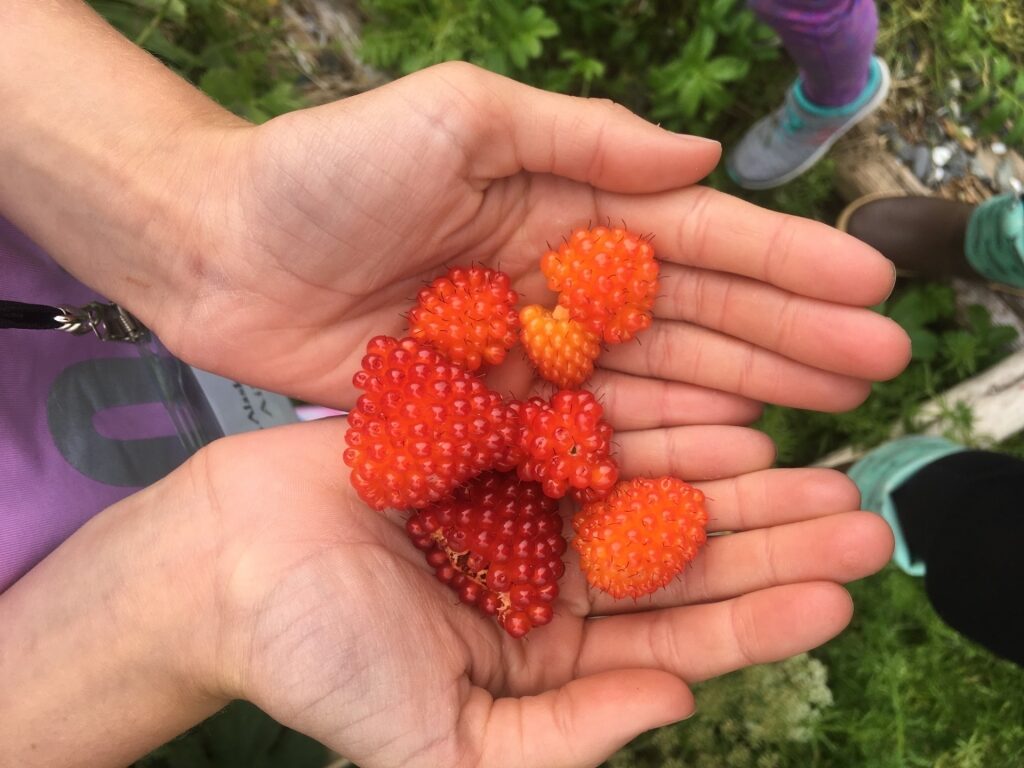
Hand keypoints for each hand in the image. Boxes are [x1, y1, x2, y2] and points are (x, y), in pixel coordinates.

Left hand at [146, 61, 907, 415]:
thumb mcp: (462, 116)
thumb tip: (699, 157)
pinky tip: (716, 459)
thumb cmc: (329, 168)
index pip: (694, 238)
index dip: (781, 263)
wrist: (221, 247)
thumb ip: (580, 139)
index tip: (865, 288)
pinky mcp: (486, 410)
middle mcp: (559, 282)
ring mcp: (528, 352)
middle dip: (784, 338)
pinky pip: (581, 432)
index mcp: (564, 205)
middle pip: (691, 316)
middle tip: (873, 368)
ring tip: (822, 422)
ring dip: (738, 397)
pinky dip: (648, 446)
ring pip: (651, 380)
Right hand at [194, 418, 891, 767]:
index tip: (837, 595)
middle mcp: (548, 574)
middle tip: (858, 519)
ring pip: (652, 488)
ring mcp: (526, 500)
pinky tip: (720, 413)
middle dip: (771, 541)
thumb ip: (558, 741)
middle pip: (683, 559)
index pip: (676, 640)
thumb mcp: (438, 742)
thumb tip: (676, 705)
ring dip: (733, 477)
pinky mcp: (496, 438)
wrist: (223, 564)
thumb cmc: (312, 659)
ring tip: (813, 463)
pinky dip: (655, 422)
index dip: (759, 619)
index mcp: (544, 652)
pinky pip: (591, 427)